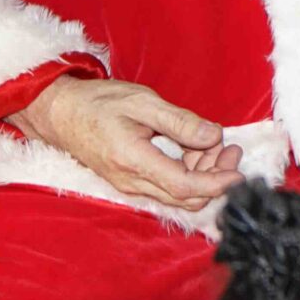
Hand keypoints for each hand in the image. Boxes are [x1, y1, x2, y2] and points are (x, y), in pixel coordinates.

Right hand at [8, 77, 244, 210]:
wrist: (60, 113)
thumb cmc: (99, 103)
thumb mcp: (143, 102)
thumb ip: (180, 121)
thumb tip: (214, 136)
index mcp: (134, 162)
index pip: (184, 187)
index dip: (216, 183)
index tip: (239, 173)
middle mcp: (131, 182)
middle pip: (185, 197)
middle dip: (215, 177)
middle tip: (231, 148)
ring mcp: (129, 185)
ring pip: (177, 194)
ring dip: (203, 174)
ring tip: (214, 142)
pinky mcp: (130, 181)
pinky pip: (165, 187)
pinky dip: (187, 172)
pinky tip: (193, 148)